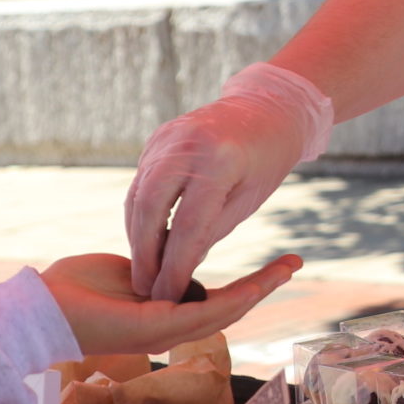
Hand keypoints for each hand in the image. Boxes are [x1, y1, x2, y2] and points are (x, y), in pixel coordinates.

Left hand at [40, 252, 302, 355]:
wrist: (39, 306)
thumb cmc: (74, 289)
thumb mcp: (129, 270)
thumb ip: (156, 267)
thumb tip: (173, 259)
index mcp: (164, 315)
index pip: (217, 300)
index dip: (249, 284)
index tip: (272, 263)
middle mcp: (169, 329)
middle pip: (231, 308)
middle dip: (266, 285)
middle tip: (295, 263)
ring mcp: (163, 333)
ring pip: (224, 312)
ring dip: (259, 291)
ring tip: (286, 270)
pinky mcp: (153, 329)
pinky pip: (202, 313)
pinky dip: (233, 299)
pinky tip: (254, 285)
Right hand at [126, 63, 333, 298]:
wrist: (266, 107)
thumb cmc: (265, 160)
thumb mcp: (248, 199)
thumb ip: (211, 232)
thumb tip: (179, 270)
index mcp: (218, 161)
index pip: (187, 225)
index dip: (174, 265)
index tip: (167, 297)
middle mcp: (185, 145)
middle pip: (150, 209)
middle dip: (144, 253)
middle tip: (144, 288)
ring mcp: (165, 139)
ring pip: (138, 196)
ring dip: (136, 236)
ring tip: (143, 270)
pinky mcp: (156, 139)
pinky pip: (140, 182)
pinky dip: (140, 213)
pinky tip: (144, 239)